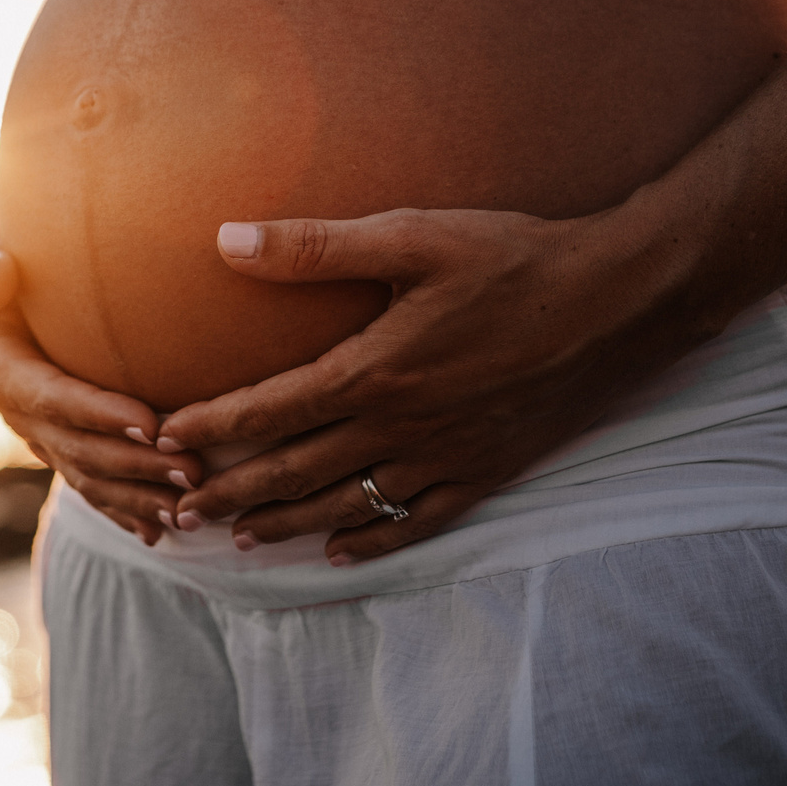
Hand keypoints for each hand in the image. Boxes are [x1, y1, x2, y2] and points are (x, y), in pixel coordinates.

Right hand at [0, 237, 201, 545]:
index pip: (49, 396)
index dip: (97, 414)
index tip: (151, 422)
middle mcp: (13, 409)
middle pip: (76, 447)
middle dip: (134, 464)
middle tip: (194, 470)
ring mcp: (35, 431)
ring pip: (85, 475)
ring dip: (135, 495)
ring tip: (188, 508)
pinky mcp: (56, 441)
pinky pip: (87, 481)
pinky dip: (121, 509)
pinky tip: (158, 534)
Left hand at [162, 202, 702, 562]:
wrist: (622, 300)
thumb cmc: (516, 257)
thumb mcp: (413, 235)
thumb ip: (316, 245)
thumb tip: (226, 241)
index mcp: (376, 370)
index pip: (270, 410)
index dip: (212, 428)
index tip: (164, 439)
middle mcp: (404, 426)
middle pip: (297, 471)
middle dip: (232, 494)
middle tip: (177, 513)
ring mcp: (447, 456)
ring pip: (350, 504)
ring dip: (287, 523)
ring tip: (239, 539)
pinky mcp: (488, 468)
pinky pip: (419, 521)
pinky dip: (374, 539)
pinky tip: (342, 550)